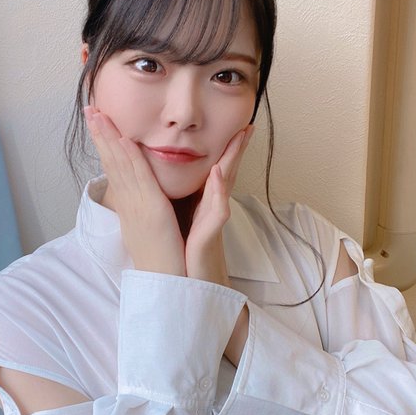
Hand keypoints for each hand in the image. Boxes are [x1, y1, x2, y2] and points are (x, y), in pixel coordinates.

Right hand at [84, 107, 185, 275]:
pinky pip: (138, 177)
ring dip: (109, 137)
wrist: (166, 280)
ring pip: (120, 164)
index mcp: (129, 205)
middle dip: (100, 134)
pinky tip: (122, 138)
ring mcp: (138, 205)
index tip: (97, 125)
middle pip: (111, 161)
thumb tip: (139, 200)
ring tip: (97, 114)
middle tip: (89, 109)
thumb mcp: (148, 229)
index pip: (114, 169)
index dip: (104, 146)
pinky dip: (129, 157)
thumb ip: (143, 210)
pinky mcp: (152, 209)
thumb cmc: (160, 257)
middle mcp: (129, 202)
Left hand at [185, 126, 254, 283]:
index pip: (210, 168)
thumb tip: (168, 184)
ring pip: (226, 184)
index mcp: (201, 204)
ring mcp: (212, 222)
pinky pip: (217, 212)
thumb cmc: (184, 258)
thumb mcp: (180, 224)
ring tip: (242, 135)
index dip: (219, 146)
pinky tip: (219, 173)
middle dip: (235, 146)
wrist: (190, 292)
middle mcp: (210, 209)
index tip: (230, 123)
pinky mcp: (209, 236)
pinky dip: (219, 192)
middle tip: (246, 121)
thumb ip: (182, 204)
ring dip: (234, 159)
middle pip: (225, 169)